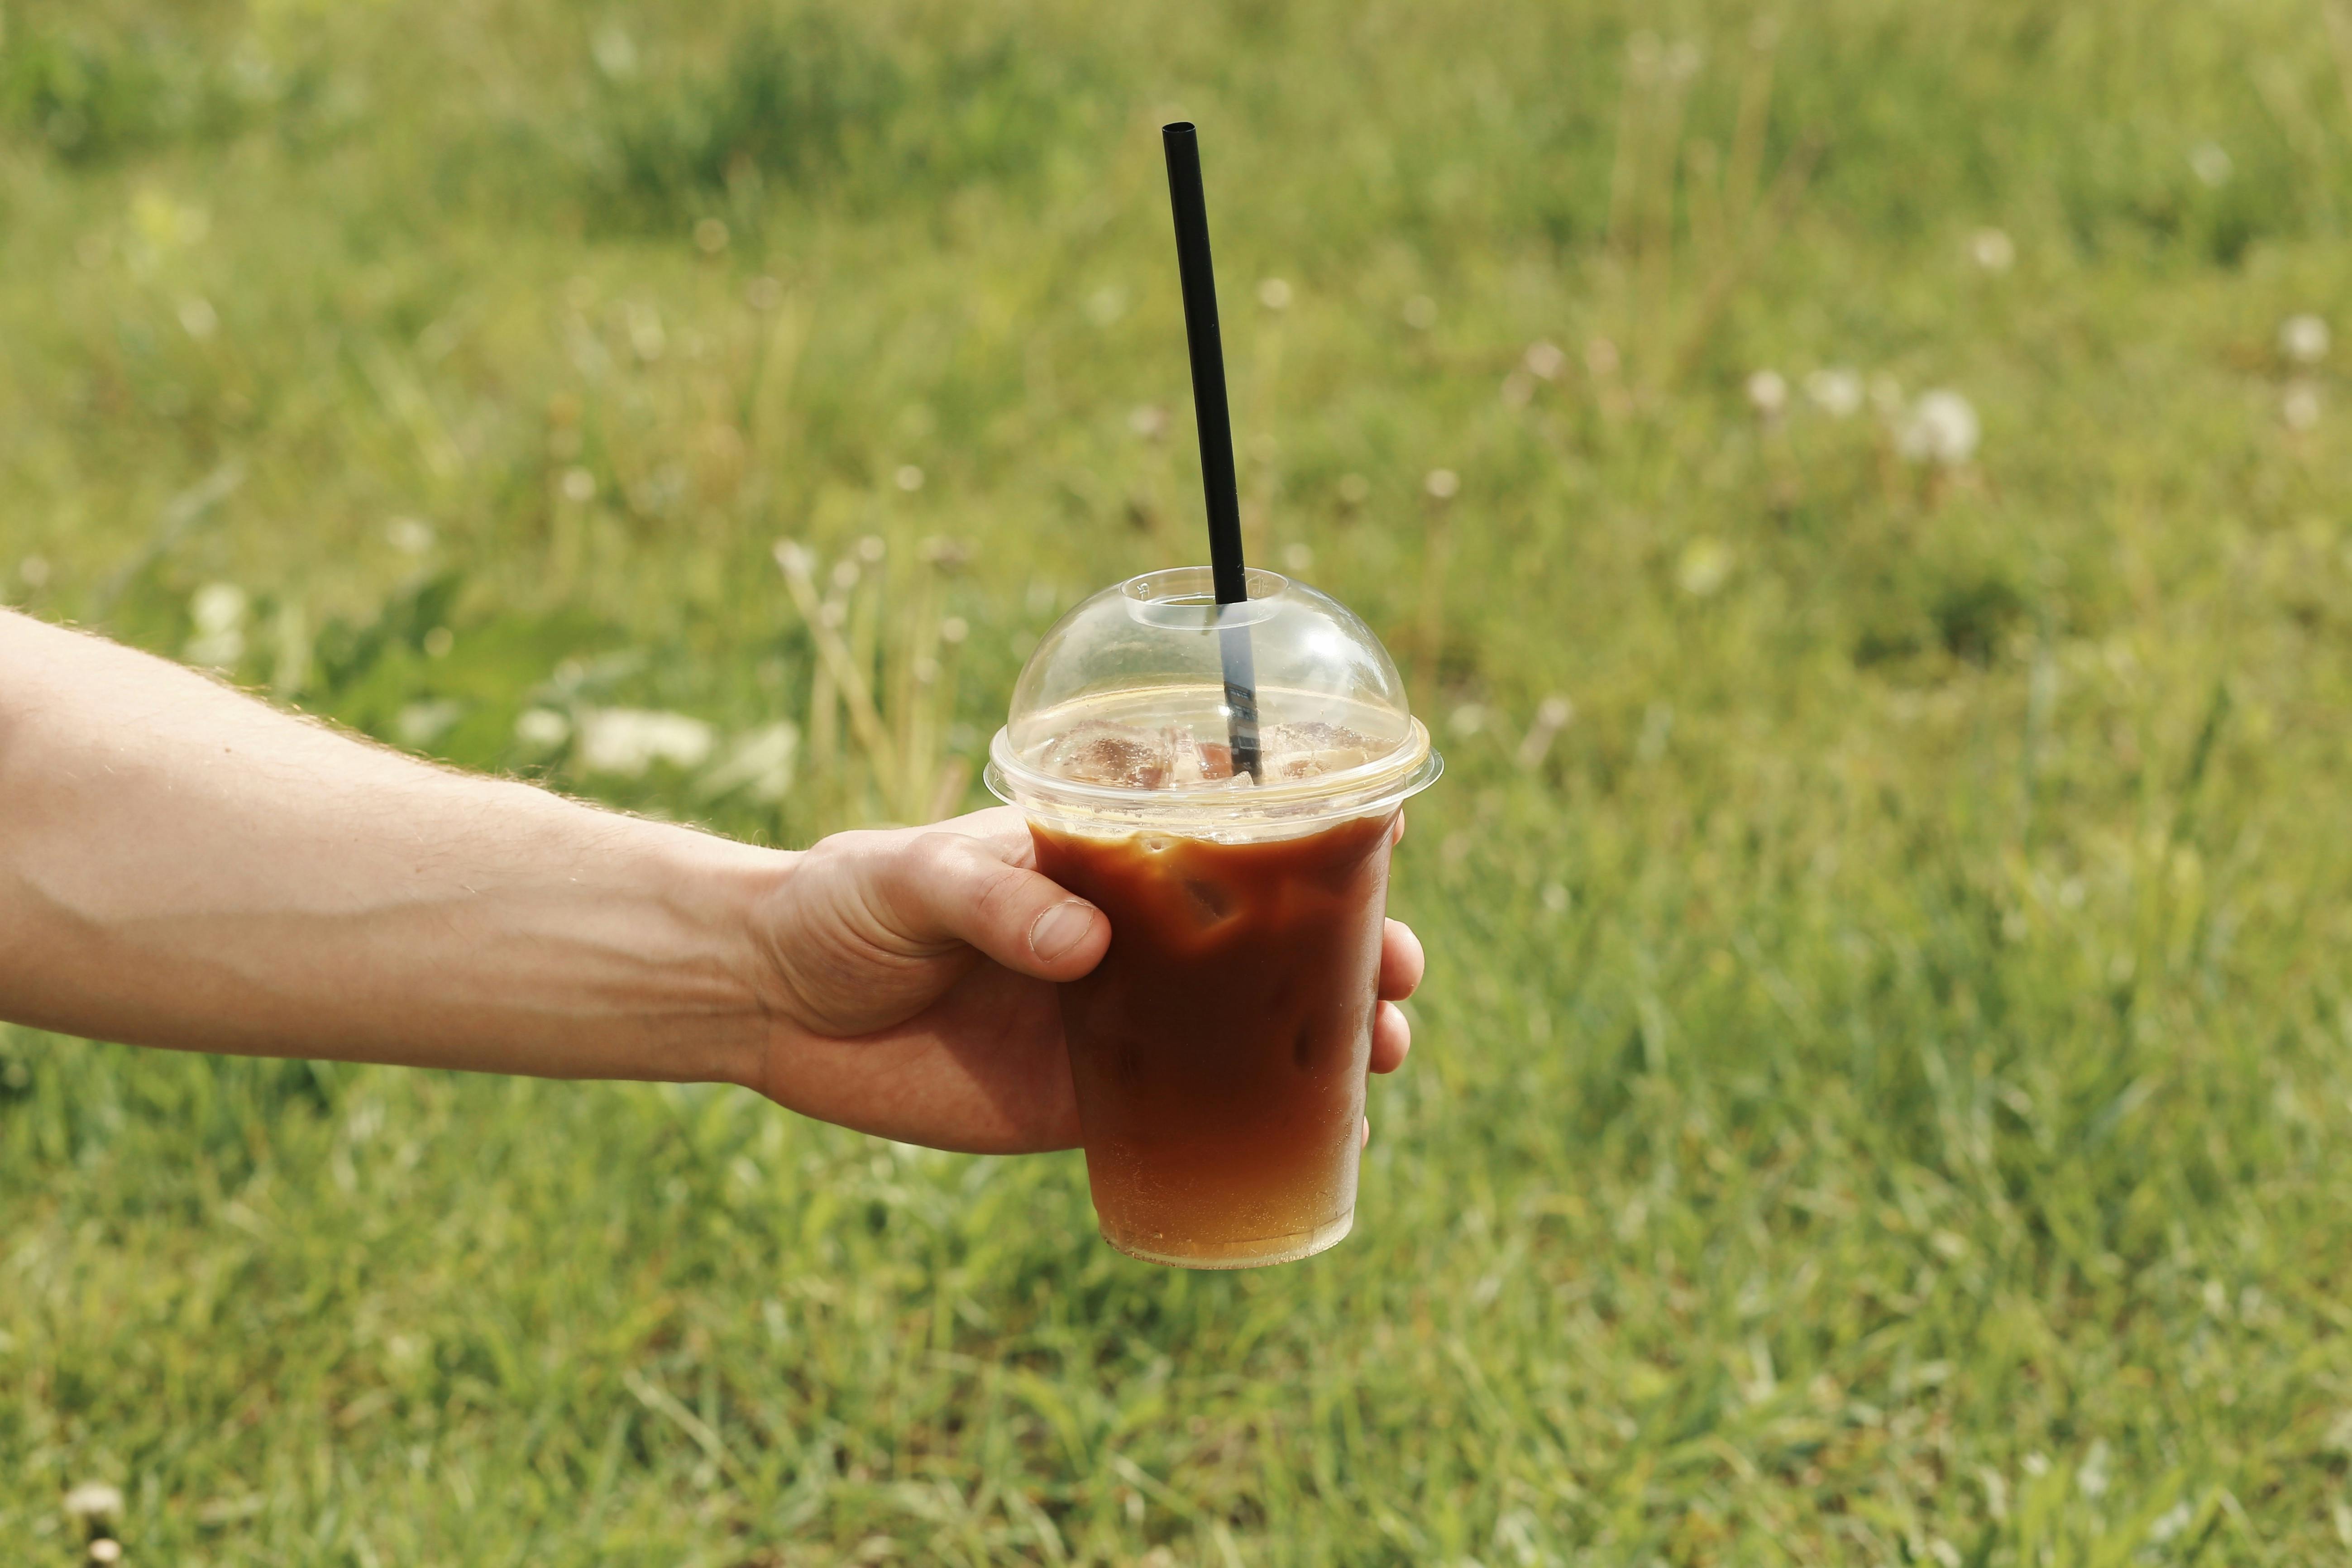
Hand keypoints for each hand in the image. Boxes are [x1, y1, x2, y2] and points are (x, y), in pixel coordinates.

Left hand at [742, 806, 1425, 1154]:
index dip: (1308, 826)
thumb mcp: (906, 877)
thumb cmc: (841, 904)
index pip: (1220, 826)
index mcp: (1096, 857)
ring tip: (1384, 1050)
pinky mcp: (1082, 1100)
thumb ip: (989, 897)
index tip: (1383, 827)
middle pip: (1264, 931)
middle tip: (1400, 971)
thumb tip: (1083, 948)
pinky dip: (1253, 1117)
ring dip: (1325, 1031)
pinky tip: (1317, 1131)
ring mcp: (1114, 1017)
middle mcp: (1125, 933)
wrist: (771, 1002)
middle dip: (1350, 944)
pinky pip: (1185, 1109)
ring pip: (1245, 1021)